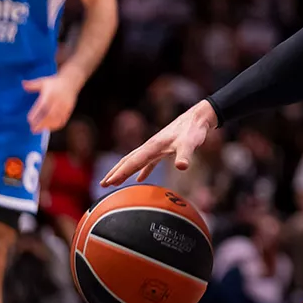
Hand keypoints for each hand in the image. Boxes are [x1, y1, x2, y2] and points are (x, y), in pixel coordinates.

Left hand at [24, 71, 81, 132]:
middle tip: (33, 129)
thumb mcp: (43, 81)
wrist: (71, 82)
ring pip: (57, 118)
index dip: (36, 114)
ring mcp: (64, 106)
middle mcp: (58, 101)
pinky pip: (63, 119)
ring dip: (48, 126)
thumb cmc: (54, 83)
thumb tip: (23, 84)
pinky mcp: (69, 110)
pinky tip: (49, 128)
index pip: (42, 105)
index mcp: (50, 94)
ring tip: (39, 130)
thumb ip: (32, 84)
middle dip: (41, 123)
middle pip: (50, 114)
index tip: (29, 120)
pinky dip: (56, 126)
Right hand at [100, 99, 217, 187]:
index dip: (120, 173)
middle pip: (128, 160)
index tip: (107, 183)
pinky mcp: (163, 148)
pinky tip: (139, 179)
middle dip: (115, 172)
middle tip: (102, 184)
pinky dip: (141, 170)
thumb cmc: (194, 130)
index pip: (132, 162)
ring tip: (113, 182)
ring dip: (124, 171)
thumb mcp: (190, 143)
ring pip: (135, 160)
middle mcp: (150, 146)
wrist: (199, 117)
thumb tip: (182, 167)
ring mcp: (156, 146)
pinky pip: (147, 161)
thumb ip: (185, 155)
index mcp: (153, 146)